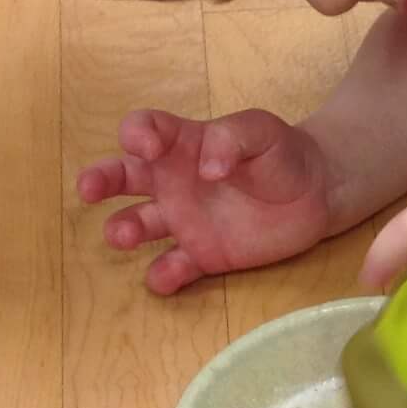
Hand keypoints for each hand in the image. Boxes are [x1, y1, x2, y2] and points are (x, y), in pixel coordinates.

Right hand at [78, 109, 333, 295]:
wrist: (318, 193)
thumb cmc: (283, 153)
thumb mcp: (262, 131)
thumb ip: (231, 139)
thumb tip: (207, 168)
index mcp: (184, 144)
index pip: (145, 130)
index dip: (137, 134)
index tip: (146, 147)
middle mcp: (173, 181)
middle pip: (122, 177)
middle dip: (99, 180)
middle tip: (88, 191)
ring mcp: (186, 220)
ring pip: (138, 224)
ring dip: (123, 229)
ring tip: (123, 236)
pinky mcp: (204, 255)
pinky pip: (174, 267)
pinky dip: (163, 275)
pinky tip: (162, 278)